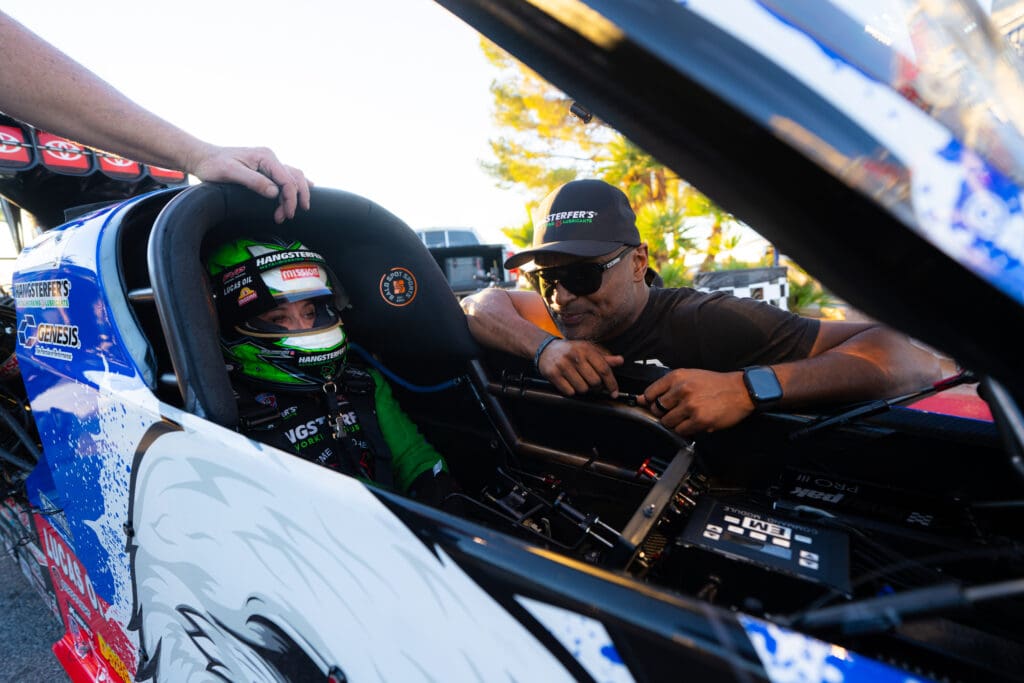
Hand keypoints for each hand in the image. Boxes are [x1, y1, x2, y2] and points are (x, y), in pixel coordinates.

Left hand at [187, 145, 311, 222]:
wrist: (202, 158)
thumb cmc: (213, 165)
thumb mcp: (231, 173)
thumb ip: (254, 181)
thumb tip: (275, 193)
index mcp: (265, 156)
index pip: (287, 179)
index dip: (290, 198)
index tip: (286, 214)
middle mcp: (270, 157)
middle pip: (294, 178)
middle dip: (296, 198)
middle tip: (289, 215)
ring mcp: (268, 162)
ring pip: (293, 177)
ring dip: (295, 195)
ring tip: (289, 211)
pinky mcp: (264, 168)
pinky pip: (286, 176)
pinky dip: (294, 186)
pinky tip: (302, 192)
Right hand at [537, 339, 623, 396]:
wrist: (546, 349)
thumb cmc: (570, 351)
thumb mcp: (588, 350)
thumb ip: (604, 357)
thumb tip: (620, 360)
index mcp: (586, 349)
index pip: (604, 369)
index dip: (611, 383)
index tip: (614, 392)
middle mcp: (575, 356)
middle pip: (594, 382)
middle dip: (596, 387)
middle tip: (592, 385)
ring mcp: (563, 365)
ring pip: (582, 389)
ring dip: (583, 389)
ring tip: (579, 381)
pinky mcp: (553, 374)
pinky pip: (569, 392)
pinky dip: (571, 391)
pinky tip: (569, 383)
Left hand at [638, 368, 753, 434]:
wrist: (741, 390)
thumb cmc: (715, 384)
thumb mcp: (690, 376)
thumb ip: (667, 387)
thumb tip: (642, 399)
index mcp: (677, 377)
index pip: (650, 393)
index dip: (650, 402)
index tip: (654, 405)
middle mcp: (682, 390)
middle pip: (657, 409)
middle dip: (663, 413)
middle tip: (676, 412)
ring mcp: (690, 405)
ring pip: (667, 422)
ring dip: (675, 423)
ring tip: (687, 416)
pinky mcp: (699, 420)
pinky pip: (681, 430)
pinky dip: (685, 429)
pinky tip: (694, 422)